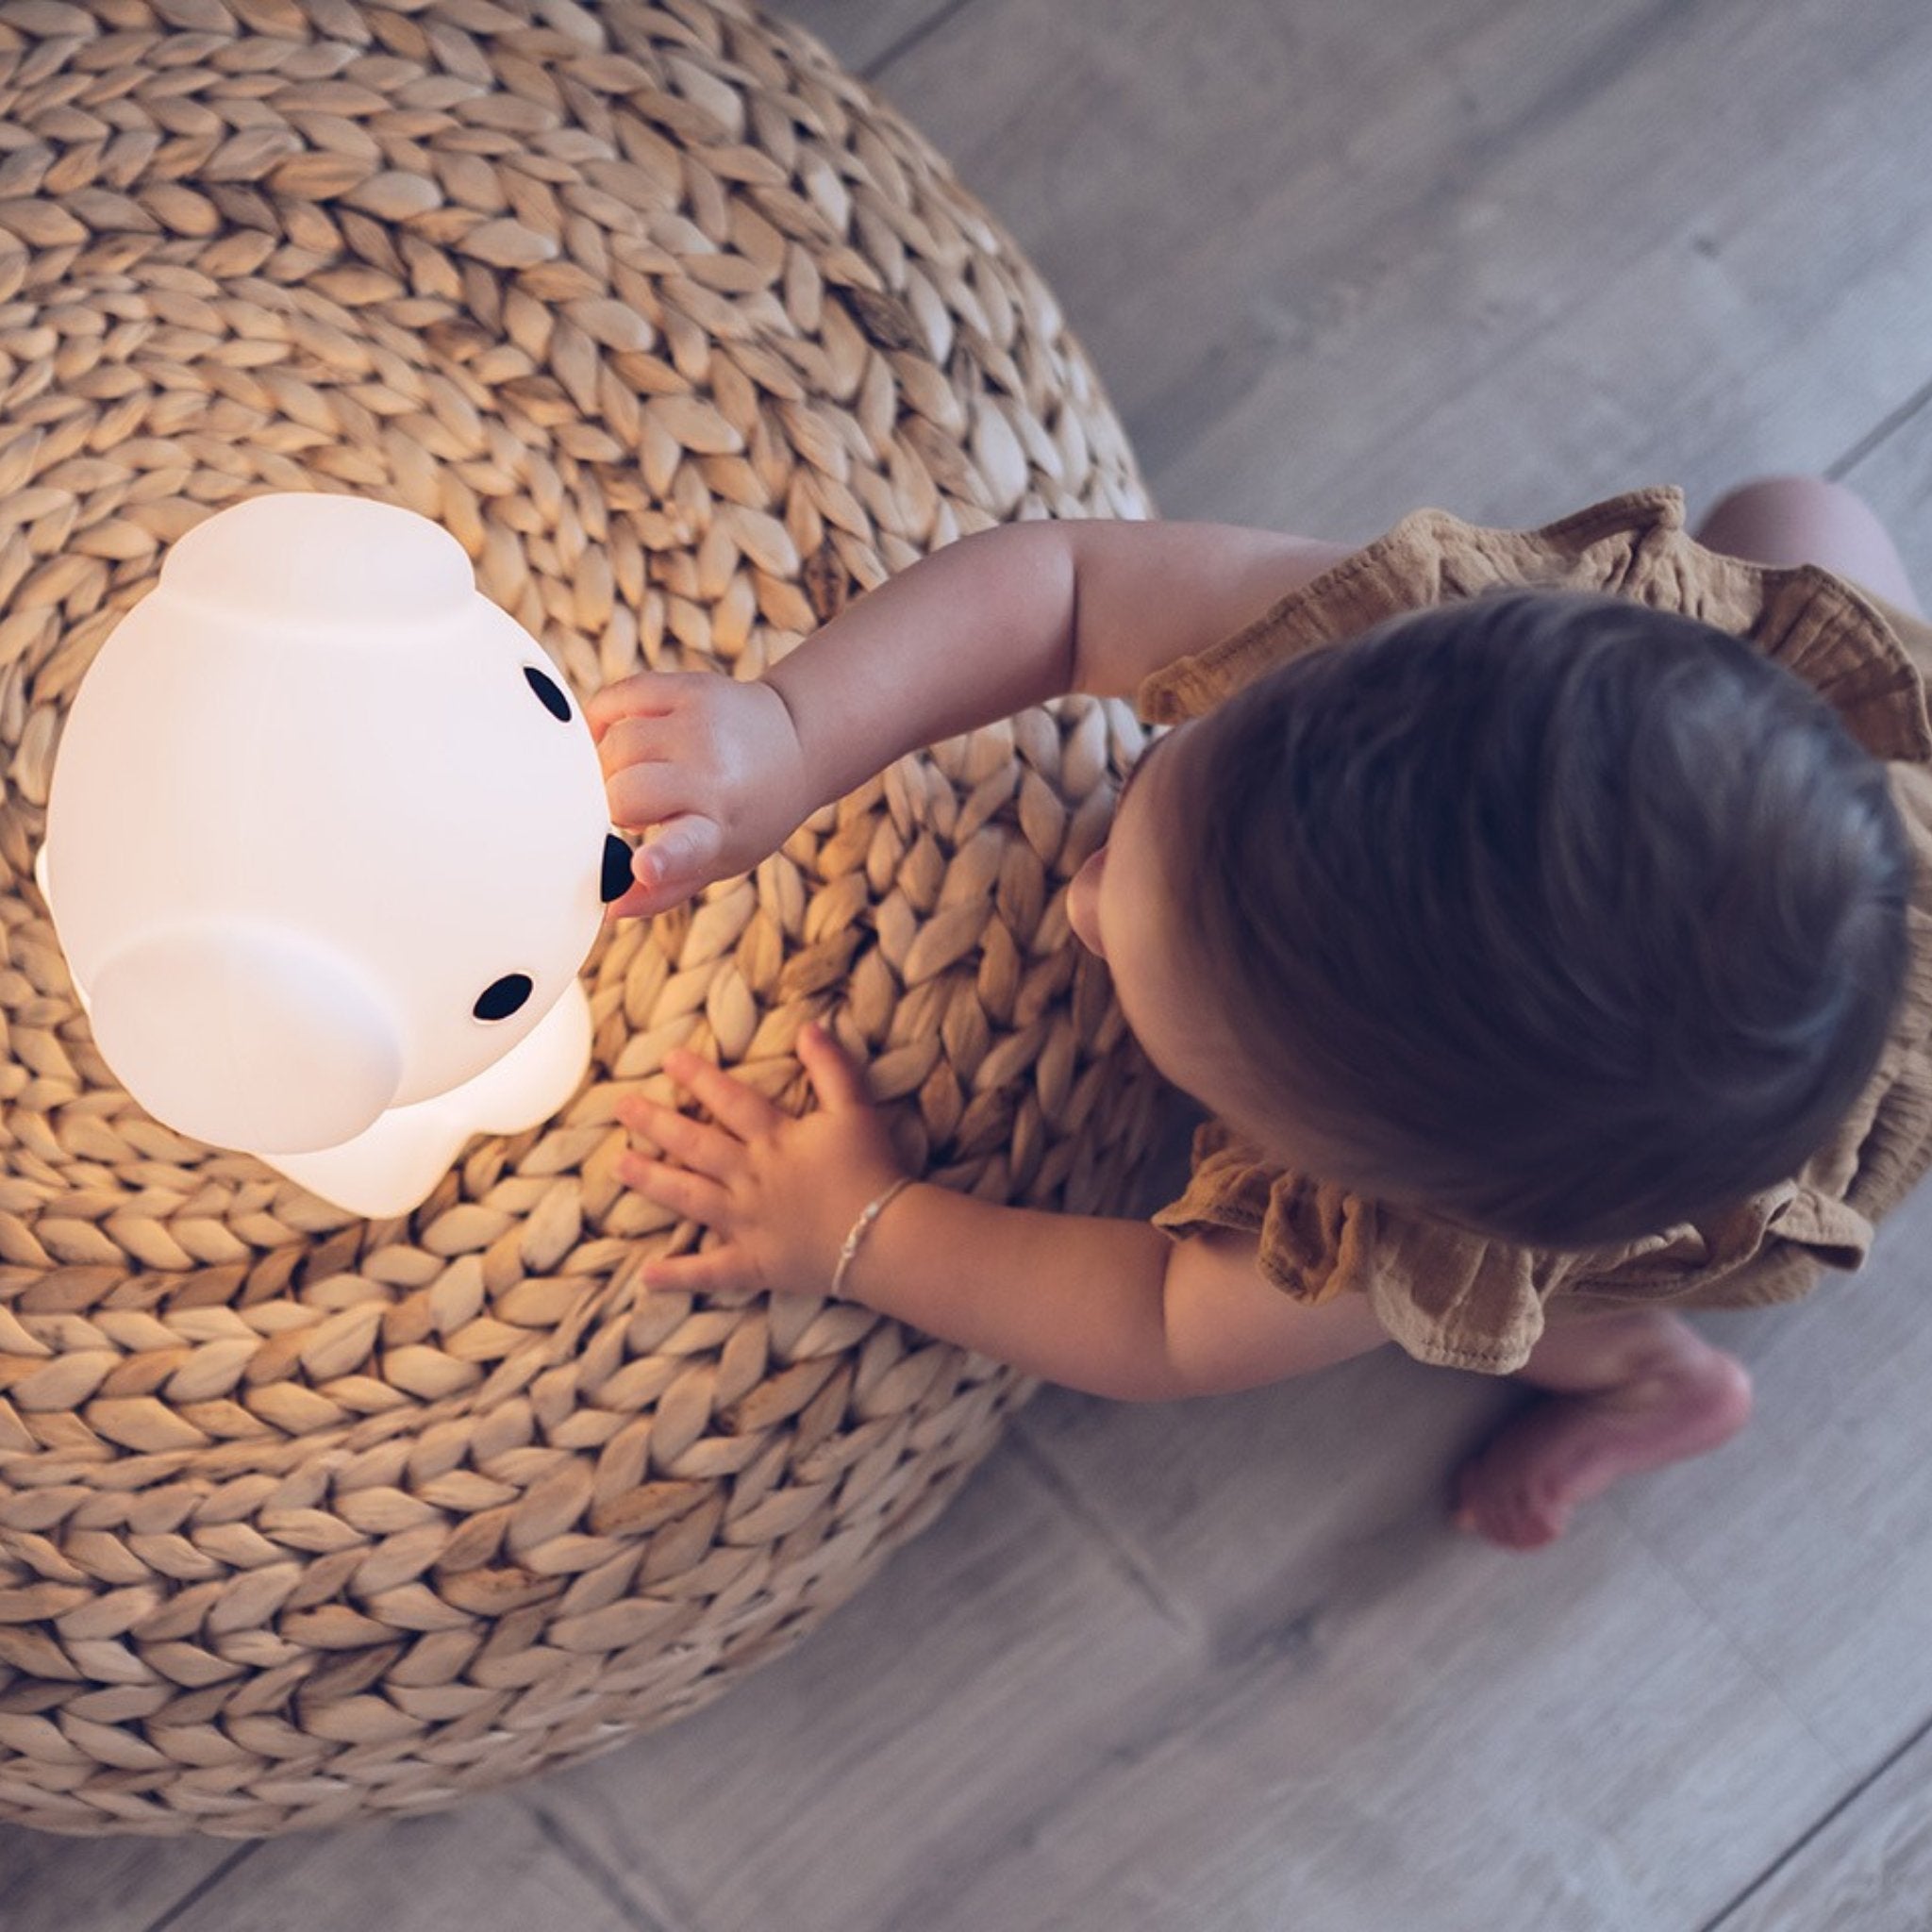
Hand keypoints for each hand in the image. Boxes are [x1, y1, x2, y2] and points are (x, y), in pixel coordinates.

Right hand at [587, 670, 811, 919]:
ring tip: (634, 774)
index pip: (686, 848)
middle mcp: (713, 775)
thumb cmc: (748, 813)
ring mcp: (702, 726)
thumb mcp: (720, 859)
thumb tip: (610, 907)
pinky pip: (618, 697)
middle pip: (623, 792)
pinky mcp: (691, 688)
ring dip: (608, 766)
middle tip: (630, 810)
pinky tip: (613, 736)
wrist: (795, 744)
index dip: (660, 860)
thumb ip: (663, 889)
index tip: (643, 866)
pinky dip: (604, 718)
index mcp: (720, 829)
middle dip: (612, 806)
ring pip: (614, 745)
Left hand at [615, 1024, 909, 1296]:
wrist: (883, 1235)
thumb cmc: (872, 1170)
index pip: (728, 1100)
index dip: (697, 1077)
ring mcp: (746, 1222)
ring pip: (689, 1197)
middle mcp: (750, 1177)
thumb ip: (831, 1066)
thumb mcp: (856, 1109)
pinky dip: (679, 1276)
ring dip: (652, 1181)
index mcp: (773, 1139)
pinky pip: (710, 1271)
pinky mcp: (754, 1263)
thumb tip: (809, 1026)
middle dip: (656, 1123)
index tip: (667, 1059)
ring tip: (619, 1166)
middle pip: (695, 1145)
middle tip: (622, 1106)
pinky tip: (647, 1276)